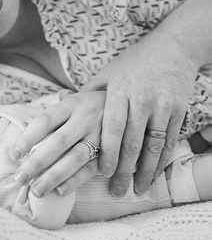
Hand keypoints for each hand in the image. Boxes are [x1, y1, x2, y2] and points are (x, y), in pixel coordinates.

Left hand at [10, 91, 105, 196]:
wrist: (127, 105)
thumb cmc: (88, 106)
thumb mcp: (71, 102)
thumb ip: (51, 115)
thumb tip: (24, 126)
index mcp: (72, 104)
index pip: (45, 120)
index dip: (28, 137)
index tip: (14, 154)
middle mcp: (86, 117)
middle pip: (58, 141)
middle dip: (37, 162)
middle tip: (19, 179)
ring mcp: (100, 135)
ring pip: (75, 157)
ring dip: (54, 176)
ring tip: (36, 190)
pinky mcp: (111, 151)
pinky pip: (92, 168)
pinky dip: (76, 181)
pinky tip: (60, 191)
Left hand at [83, 30, 193, 195]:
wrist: (172, 48)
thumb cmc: (134, 62)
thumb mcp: (109, 72)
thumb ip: (88, 92)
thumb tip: (60, 105)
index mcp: (119, 90)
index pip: (112, 126)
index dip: (108, 151)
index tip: (103, 172)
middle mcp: (141, 99)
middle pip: (132, 141)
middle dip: (124, 169)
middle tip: (116, 191)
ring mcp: (162, 105)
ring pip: (153, 145)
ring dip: (144, 171)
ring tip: (135, 189)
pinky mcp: (178, 110)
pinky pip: (169, 142)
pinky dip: (161, 162)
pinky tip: (152, 175)